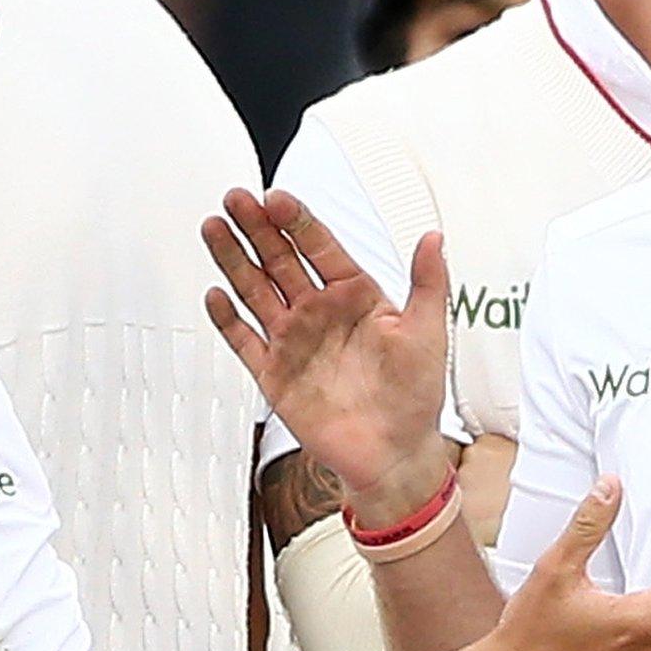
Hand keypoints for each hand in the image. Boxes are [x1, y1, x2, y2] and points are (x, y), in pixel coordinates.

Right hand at [203, 188, 449, 522]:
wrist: (394, 452)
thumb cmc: (415, 394)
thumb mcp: (428, 331)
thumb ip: (428, 282)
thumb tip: (434, 237)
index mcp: (356, 296)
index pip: (321, 247)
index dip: (298, 222)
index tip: (278, 198)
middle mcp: (320, 312)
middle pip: (281, 260)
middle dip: (257, 228)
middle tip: (236, 199)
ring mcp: (294, 340)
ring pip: (256, 290)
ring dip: (235, 259)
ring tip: (215, 227)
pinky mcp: (275, 374)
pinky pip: (245, 340)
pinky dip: (228, 318)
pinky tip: (215, 294)